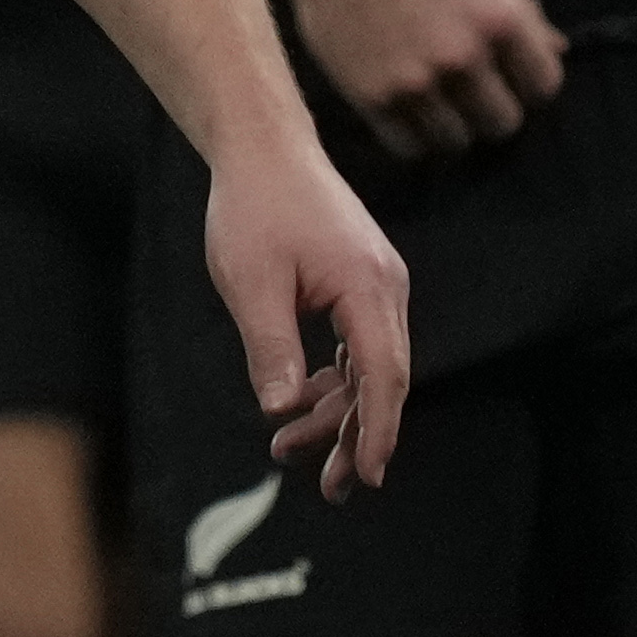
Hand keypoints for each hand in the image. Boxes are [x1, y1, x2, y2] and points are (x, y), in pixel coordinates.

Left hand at [205, 125, 410, 495]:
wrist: (262, 147)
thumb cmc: (252, 207)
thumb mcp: (250, 282)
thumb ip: (270, 346)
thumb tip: (280, 410)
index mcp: (369, 289)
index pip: (384, 378)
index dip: (375, 432)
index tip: (366, 478)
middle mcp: (386, 289)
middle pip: (382, 380)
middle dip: (354, 436)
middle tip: (328, 489)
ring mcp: (376, 285)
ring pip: (367, 367)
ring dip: (336, 411)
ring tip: (289, 451)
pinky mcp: (359, 282)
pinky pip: (355, 345)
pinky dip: (331, 379)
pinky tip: (299, 404)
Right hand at [271, 0, 566, 156]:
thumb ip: (518, 10)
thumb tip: (556, 49)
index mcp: (498, 17)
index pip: (544, 84)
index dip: (530, 81)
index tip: (511, 76)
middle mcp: (462, 55)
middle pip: (503, 122)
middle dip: (492, 107)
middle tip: (472, 90)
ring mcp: (416, 81)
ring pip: (458, 141)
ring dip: (452, 124)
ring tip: (437, 102)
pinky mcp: (372, 96)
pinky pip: (409, 147)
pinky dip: (413, 135)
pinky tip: (408, 109)